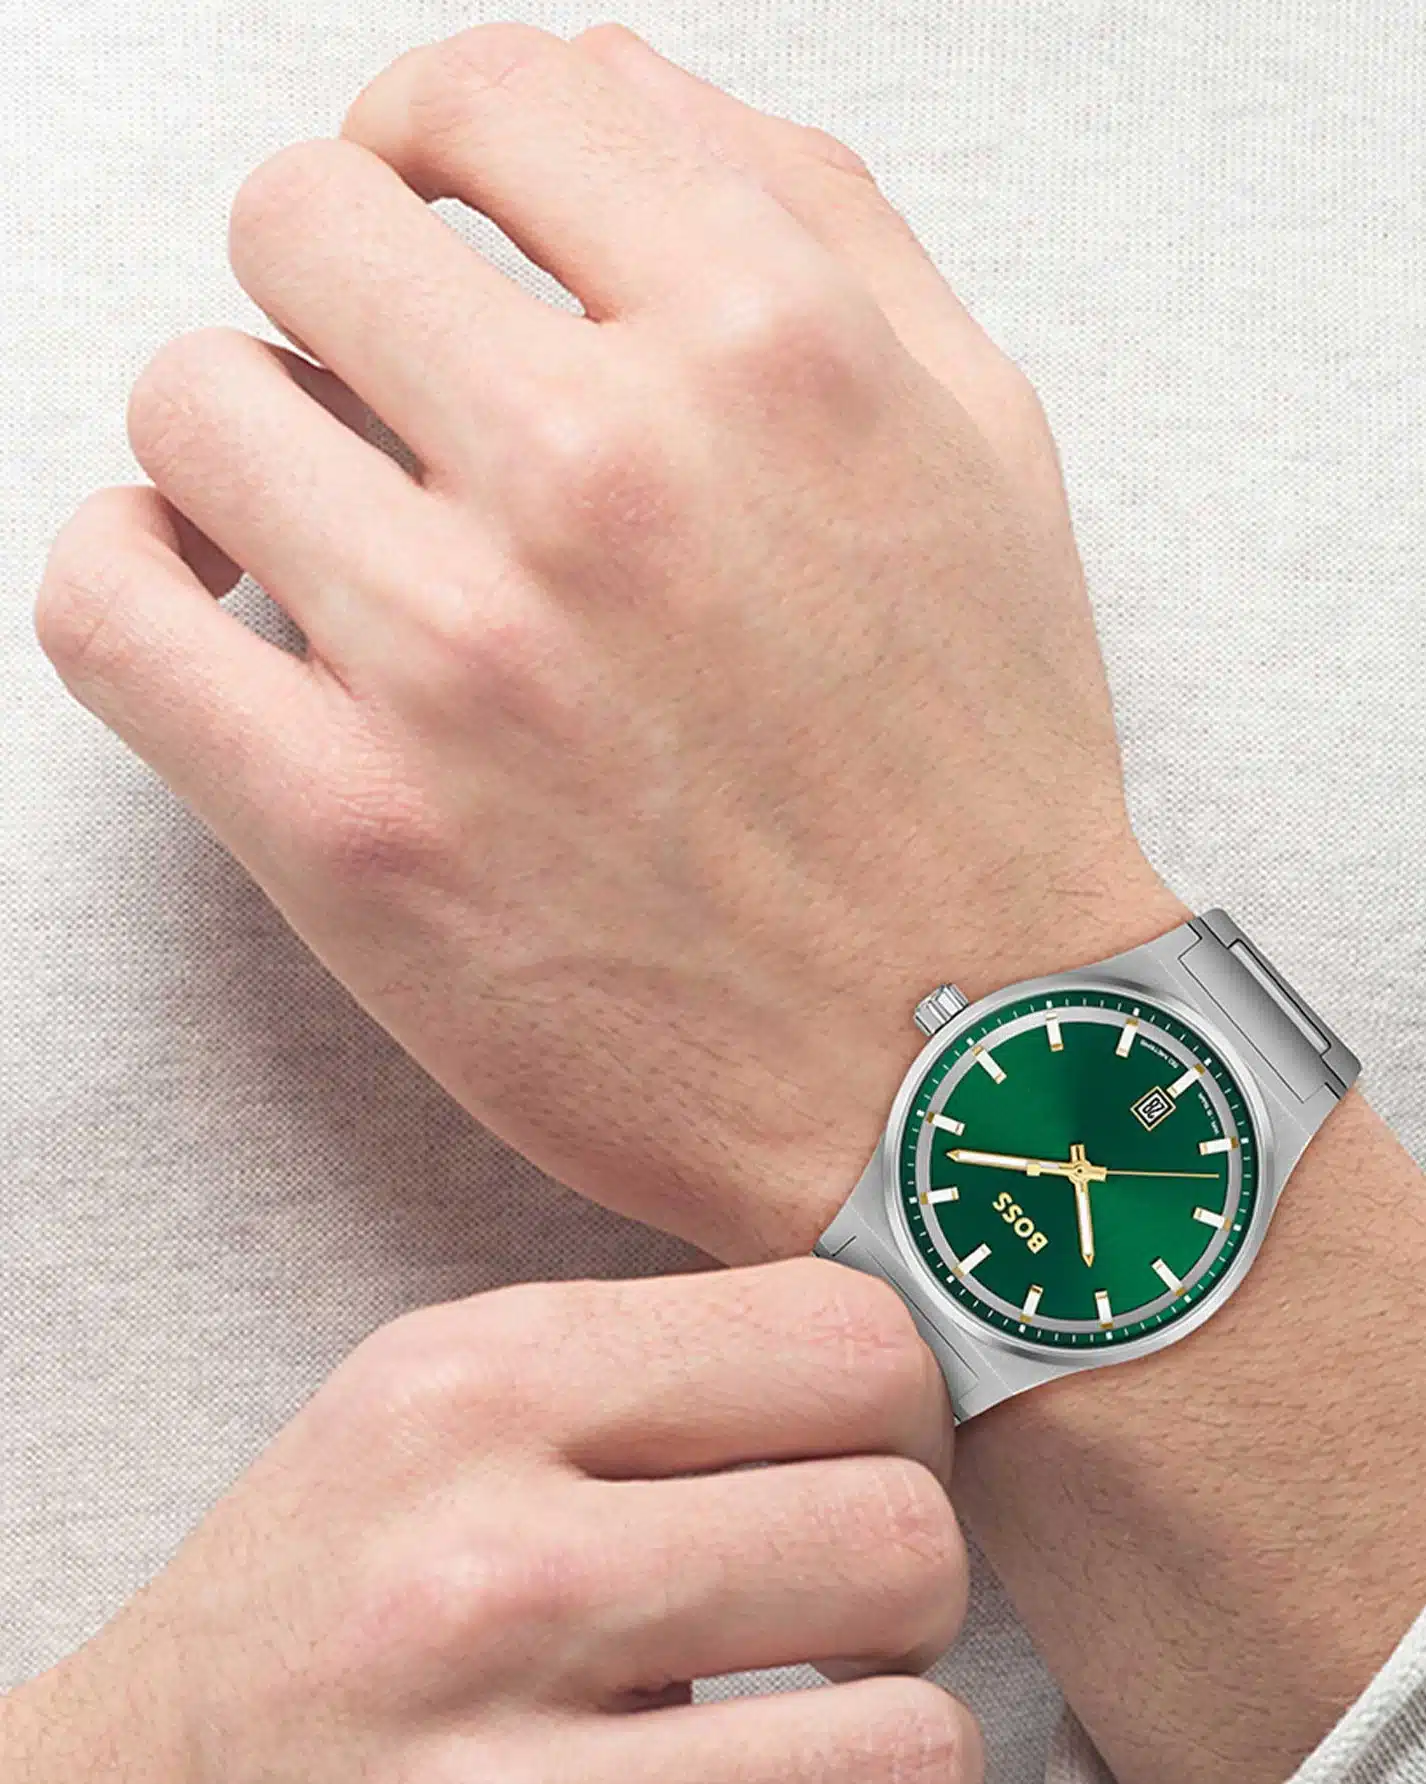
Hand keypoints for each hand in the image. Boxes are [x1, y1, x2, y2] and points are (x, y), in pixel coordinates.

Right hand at [0, 1261, 978, 1783]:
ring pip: (912, 1732)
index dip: (903, 1404)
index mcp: (482, 1380)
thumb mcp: (445, 1402)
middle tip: (846, 1602)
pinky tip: (752, 1777)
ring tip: (808, 1714)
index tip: (865, 1451)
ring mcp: (507, 1773)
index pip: (847, 1339)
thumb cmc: (332, 1583)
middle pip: (901, 1529)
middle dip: (912, 1572)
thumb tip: (904, 1376)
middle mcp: (493, 1565)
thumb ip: (649, 1366)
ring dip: (893, 1725)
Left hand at [35, 21, 1185, 1260]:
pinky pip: (108, 605)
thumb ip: (813, 220)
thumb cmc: (970, 767)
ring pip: (192, 400)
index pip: (489, 93)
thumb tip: (603, 94)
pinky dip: (128, 568)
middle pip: (303, 220)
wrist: (952, 1066)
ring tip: (320, 516)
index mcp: (773, 349)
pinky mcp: (353, 832)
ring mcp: (462, 657)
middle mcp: (607, 474)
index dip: (431, 130)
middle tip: (383, 381)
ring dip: (245, 435)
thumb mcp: (981, 443)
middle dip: (337, 284)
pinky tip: (207, 592)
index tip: (427, 206)